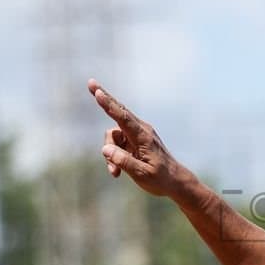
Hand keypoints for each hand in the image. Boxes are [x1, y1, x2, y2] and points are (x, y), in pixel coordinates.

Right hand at [88, 78, 184, 197]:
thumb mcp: (142, 174)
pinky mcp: (134, 141)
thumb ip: (124, 162)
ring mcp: (137, 135)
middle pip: (118, 112)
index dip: (109, 105)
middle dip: (104, 100)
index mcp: (143, 136)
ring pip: (113, 136)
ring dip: (109, 153)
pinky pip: (117, 144)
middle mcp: (140, 131)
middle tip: (90, 82)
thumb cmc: (161, 178)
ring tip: (115, 173)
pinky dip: (114, 156)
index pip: (123, 118)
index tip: (98, 93)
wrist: (175, 182)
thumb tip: (105, 149)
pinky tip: (117, 173)